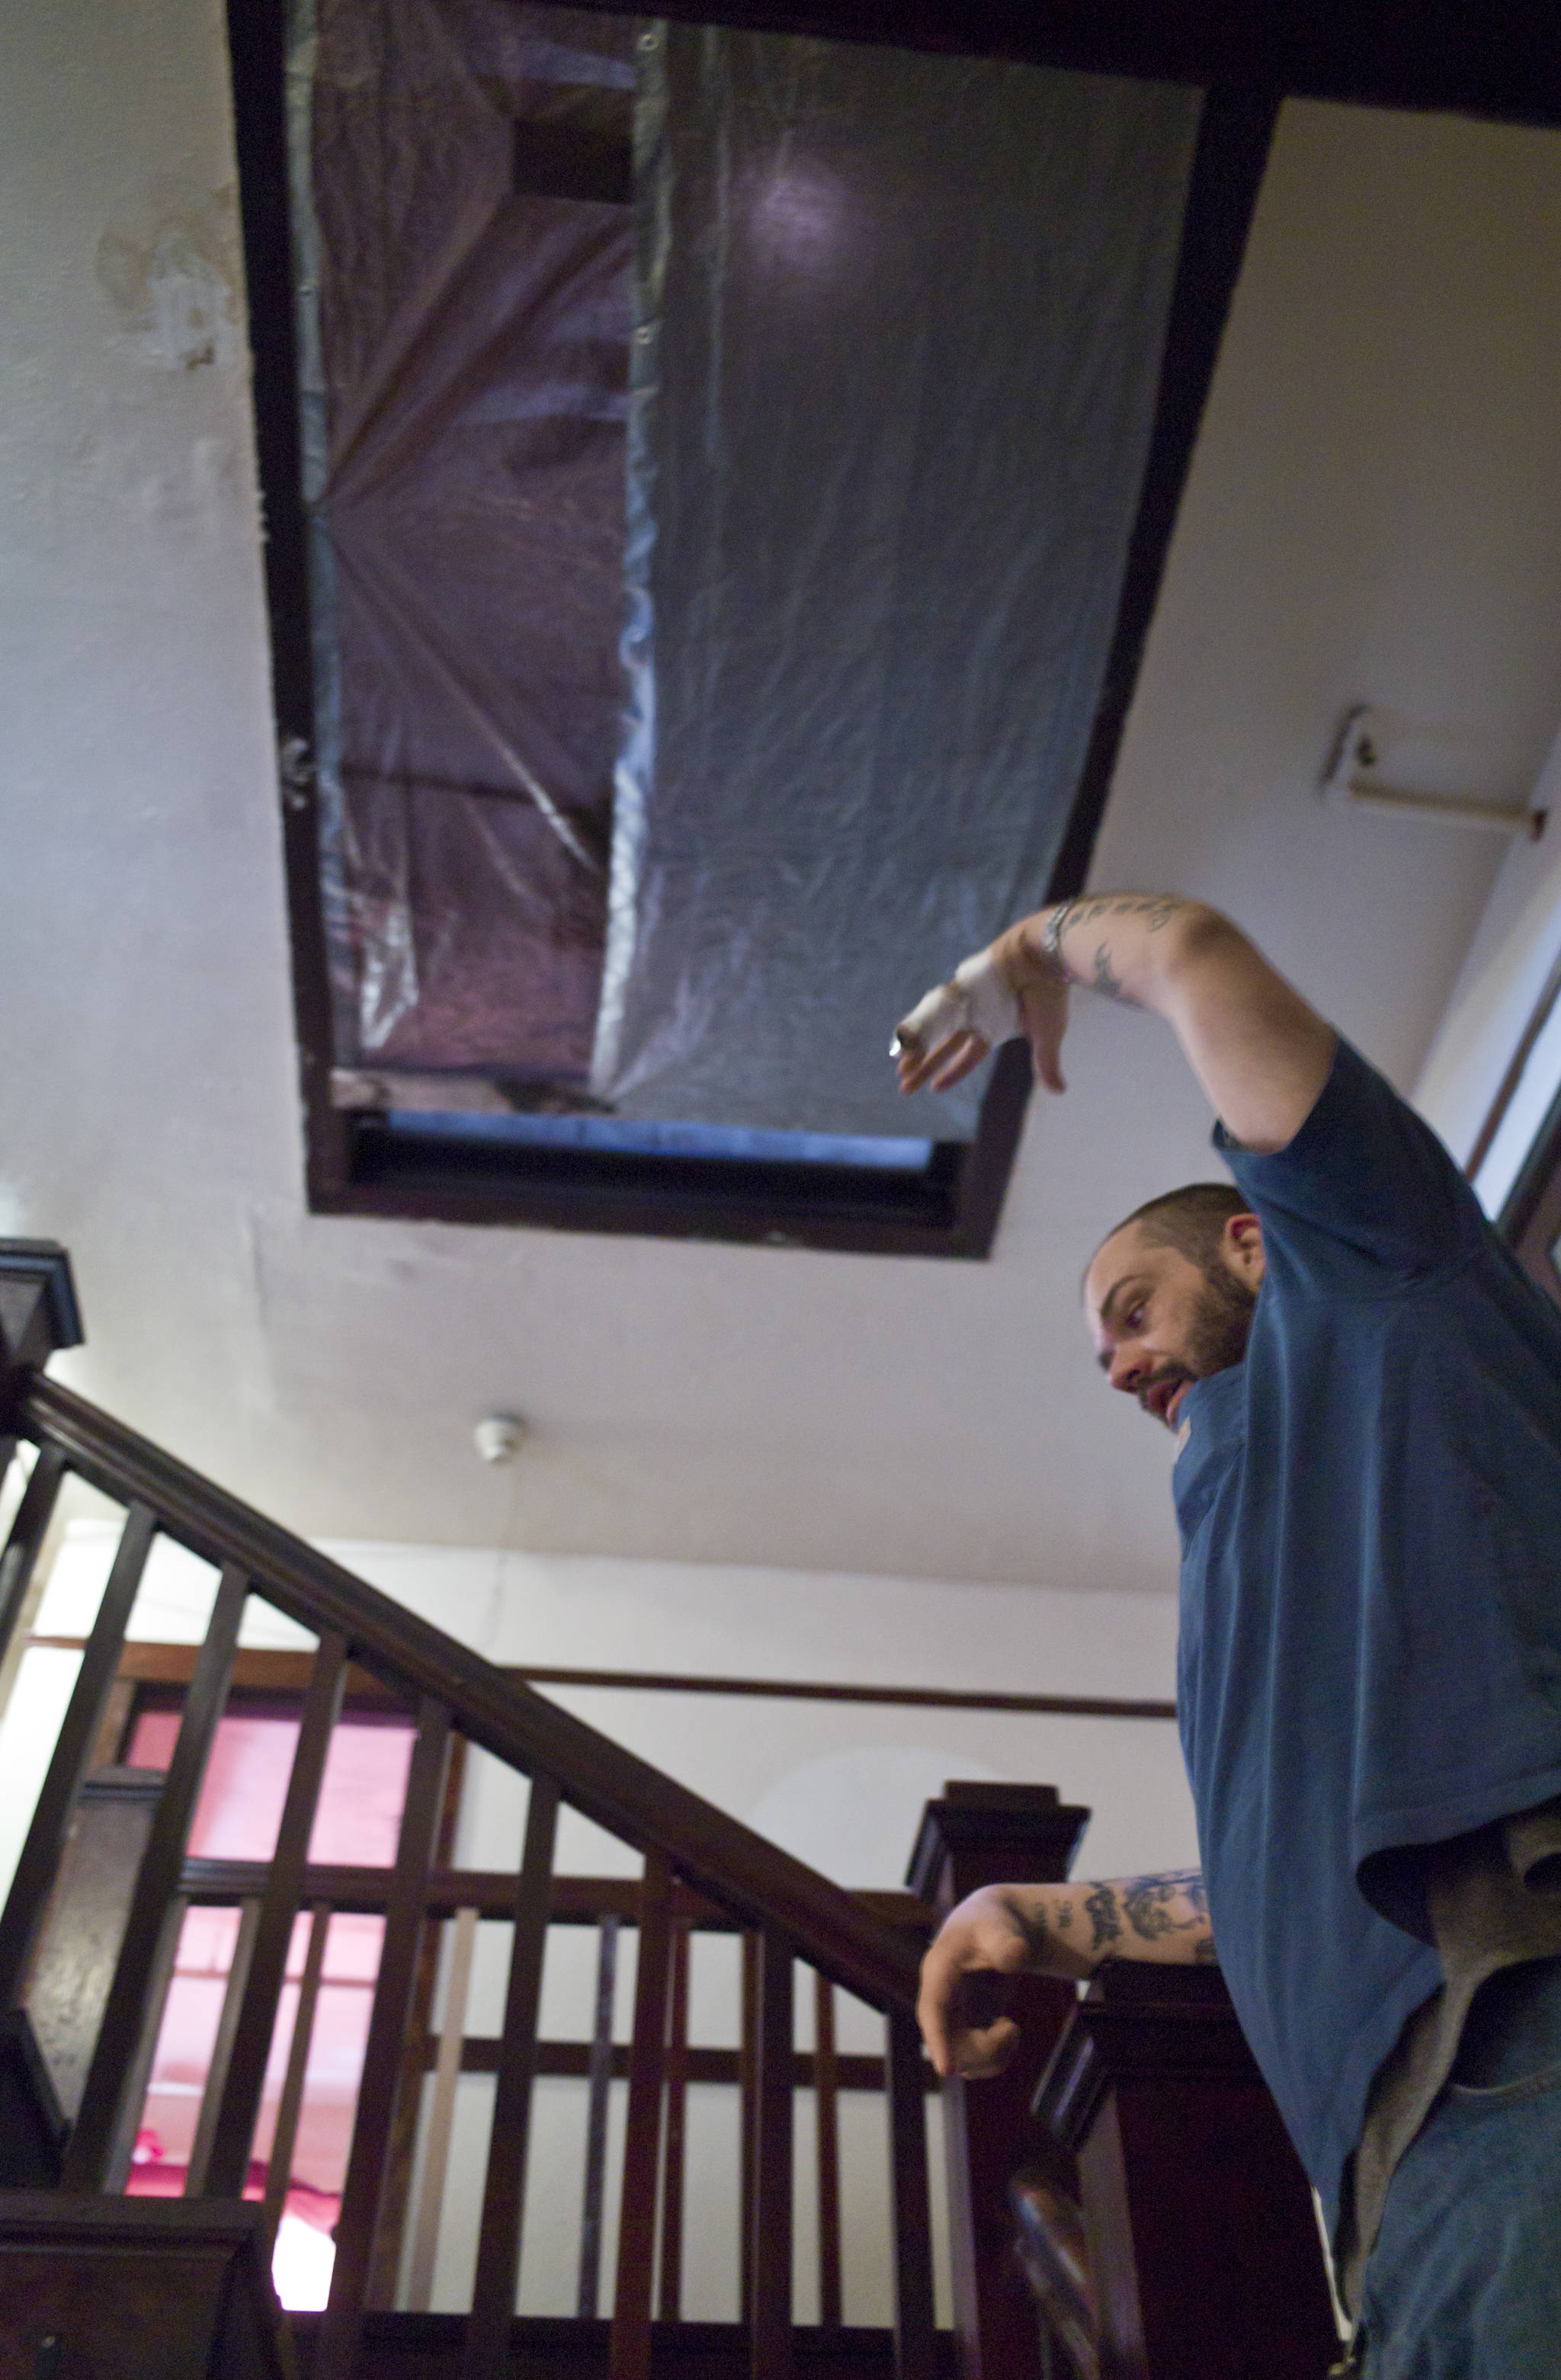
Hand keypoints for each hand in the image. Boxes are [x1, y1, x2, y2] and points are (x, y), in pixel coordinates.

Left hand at [894, 918, 1069, 1095]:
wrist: (1044, 957)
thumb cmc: (1048, 995)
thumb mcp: (1047, 1035)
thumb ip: (1046, 1064)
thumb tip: (1060, 1091)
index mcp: (994, 1029)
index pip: (968, 1056)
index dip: (952, 1073)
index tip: (934, 1088)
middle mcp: (976, 1017)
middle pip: (943, 1047)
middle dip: (924, 1066)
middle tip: (904, 1087)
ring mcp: (966, 1003)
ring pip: (934, 1031)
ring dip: (916, 1050)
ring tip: (899, 1068)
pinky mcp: (959, 989)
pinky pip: (933, 1010)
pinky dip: (918, 1024)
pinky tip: (901, 1038)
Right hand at [917, 1884, 1087, 2078]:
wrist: (996, 1928)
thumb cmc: (994, 1924)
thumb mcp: (1000, 1928)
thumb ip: (1007, 1943)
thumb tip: (1017, 1955)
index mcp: (939, 1970)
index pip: (933, 2010)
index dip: (938, 2040)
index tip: (946, 2070)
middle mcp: (938, 1998)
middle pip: (948, 2042)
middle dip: (983, 2048)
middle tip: (1012, 2028)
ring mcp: (949, 2016)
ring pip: (960, 2058)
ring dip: (991, 2056)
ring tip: (1011, 2028)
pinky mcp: (962, 2028)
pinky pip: (972, 2059)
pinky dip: (994, 2058)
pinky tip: (1007, 2030)